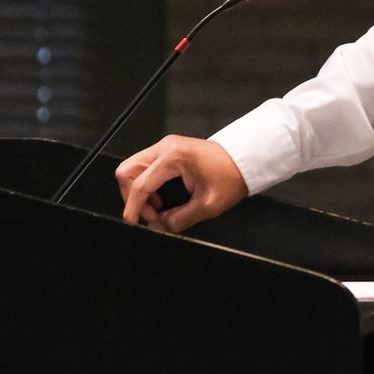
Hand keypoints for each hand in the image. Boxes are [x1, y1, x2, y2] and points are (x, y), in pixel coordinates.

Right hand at [115, 135, 248, 232]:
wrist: (246, 158)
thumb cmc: (232, 174)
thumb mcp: (208, 205)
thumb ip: (179, 219)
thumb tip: (159, 227)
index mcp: (173, 157)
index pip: (139, 185)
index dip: (133, 208)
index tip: (134, 222)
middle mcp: (166, 147)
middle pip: (127, 171)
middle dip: (132, 196)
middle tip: (150, 214)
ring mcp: (166, 146)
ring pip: (133, 168)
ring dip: (139, 190)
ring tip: (159, 207)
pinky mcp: (169, 150)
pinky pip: (146, 167)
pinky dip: (147, 184)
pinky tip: (162, 197)